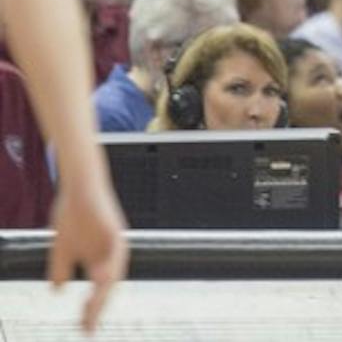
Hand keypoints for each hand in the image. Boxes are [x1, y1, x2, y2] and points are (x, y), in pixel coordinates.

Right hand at [48, 181, 127, 332]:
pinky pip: (115, 249)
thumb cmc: (74, 214)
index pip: (100, 290)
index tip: (84, 330)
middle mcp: (112, 252)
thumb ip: (62, 268)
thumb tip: (57, 290)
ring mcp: (115, 239)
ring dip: (105, 291)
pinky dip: (110, 265)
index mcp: (101, 258)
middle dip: (98, 308)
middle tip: (88, 328)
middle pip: (109, 285)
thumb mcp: (63, 248)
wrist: (80, 184)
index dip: (92, 310)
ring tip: (93, 311)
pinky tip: (102, 279)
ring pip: (115, 270)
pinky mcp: (114, 226)